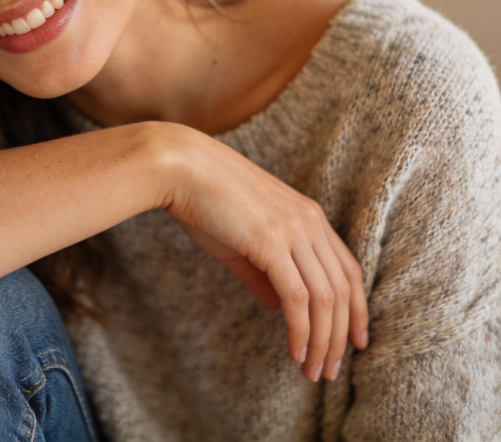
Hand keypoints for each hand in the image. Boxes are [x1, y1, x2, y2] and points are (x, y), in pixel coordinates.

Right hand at [162, 126, 368, 381]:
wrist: (180, 167)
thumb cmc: (203, 200)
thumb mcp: (241, 239)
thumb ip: (264, 273)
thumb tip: (283, 307)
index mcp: (308, 215)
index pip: (347, 269)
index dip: (357, 309)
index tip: (354, 342)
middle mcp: (309, 221)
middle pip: (343, 289)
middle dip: (340, 336)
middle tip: (329, 370)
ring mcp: (293, 229)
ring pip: (325, 298)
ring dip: (322, 341)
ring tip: (313, 371)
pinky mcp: (271, 241)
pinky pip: (298, 297)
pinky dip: (301, 330)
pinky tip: (295, 353)